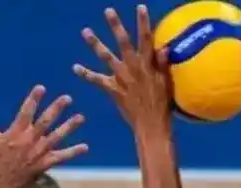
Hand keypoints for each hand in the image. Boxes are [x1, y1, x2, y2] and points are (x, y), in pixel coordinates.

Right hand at [0, 86, 87, 187]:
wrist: (2, 183)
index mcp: (16, 132)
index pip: (26, 111)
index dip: (34, 99)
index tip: (41, 87)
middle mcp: (30, 140)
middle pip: (45, 121)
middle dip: (57, 109)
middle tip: (67, 98)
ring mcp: (39, 152)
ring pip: (57, 137)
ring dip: (69, 127)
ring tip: (81, 117)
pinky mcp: (45, 163)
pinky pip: (61, 157)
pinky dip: (73, 152)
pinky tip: (85, 147)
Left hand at [74, 5, 172, 132]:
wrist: (150, 124)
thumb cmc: (162, 104)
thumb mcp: (166, 83)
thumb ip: (162, 65)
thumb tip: (164, 47)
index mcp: (148, 64)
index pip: (146, 39)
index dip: (143, 22)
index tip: (140, 7)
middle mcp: (133, 67)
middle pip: (123, 42)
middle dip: (115, 26)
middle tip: (107, 11)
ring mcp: (121, 77)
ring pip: (106, 56)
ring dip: (95, 43)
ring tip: (86, 31)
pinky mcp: (113, 89)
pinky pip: (96, 80)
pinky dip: (85, 74)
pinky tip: (75, 67)